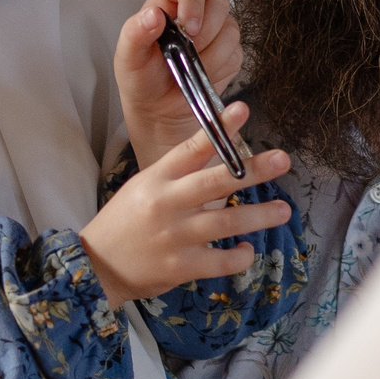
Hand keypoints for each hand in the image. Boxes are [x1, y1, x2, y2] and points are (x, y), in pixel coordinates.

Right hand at [81, 105, 290, 310]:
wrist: (96, 268)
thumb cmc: (123, 222)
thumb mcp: (142, 187)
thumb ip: (178, 174)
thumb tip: (221, 156)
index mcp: (156, 180)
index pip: (190, 148)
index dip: (218, 128)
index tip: (242, 109)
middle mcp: (166, 204)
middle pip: (216, 182)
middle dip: (253, 170)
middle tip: (282, 160)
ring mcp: (175, 237)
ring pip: (227, 222)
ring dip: (260, 216)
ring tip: (284, 210)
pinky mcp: (182, 267)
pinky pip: (222, 262)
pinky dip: (240, 255)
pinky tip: (247, 248)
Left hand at [113, 0, 242, 171]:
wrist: (158, 108)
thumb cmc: (140, 77)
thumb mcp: (128, 57)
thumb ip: (135, 32)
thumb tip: (153, 14)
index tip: (188, 27)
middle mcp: (197, 7)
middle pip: (219, 3)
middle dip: (204, 34)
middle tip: (185, 55)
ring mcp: (217, 29)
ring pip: (231, 31)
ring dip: (210, 57)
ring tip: (187, 69)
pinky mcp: (231, 51)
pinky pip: (237, 55)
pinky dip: (219, 70)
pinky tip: (201, 76)